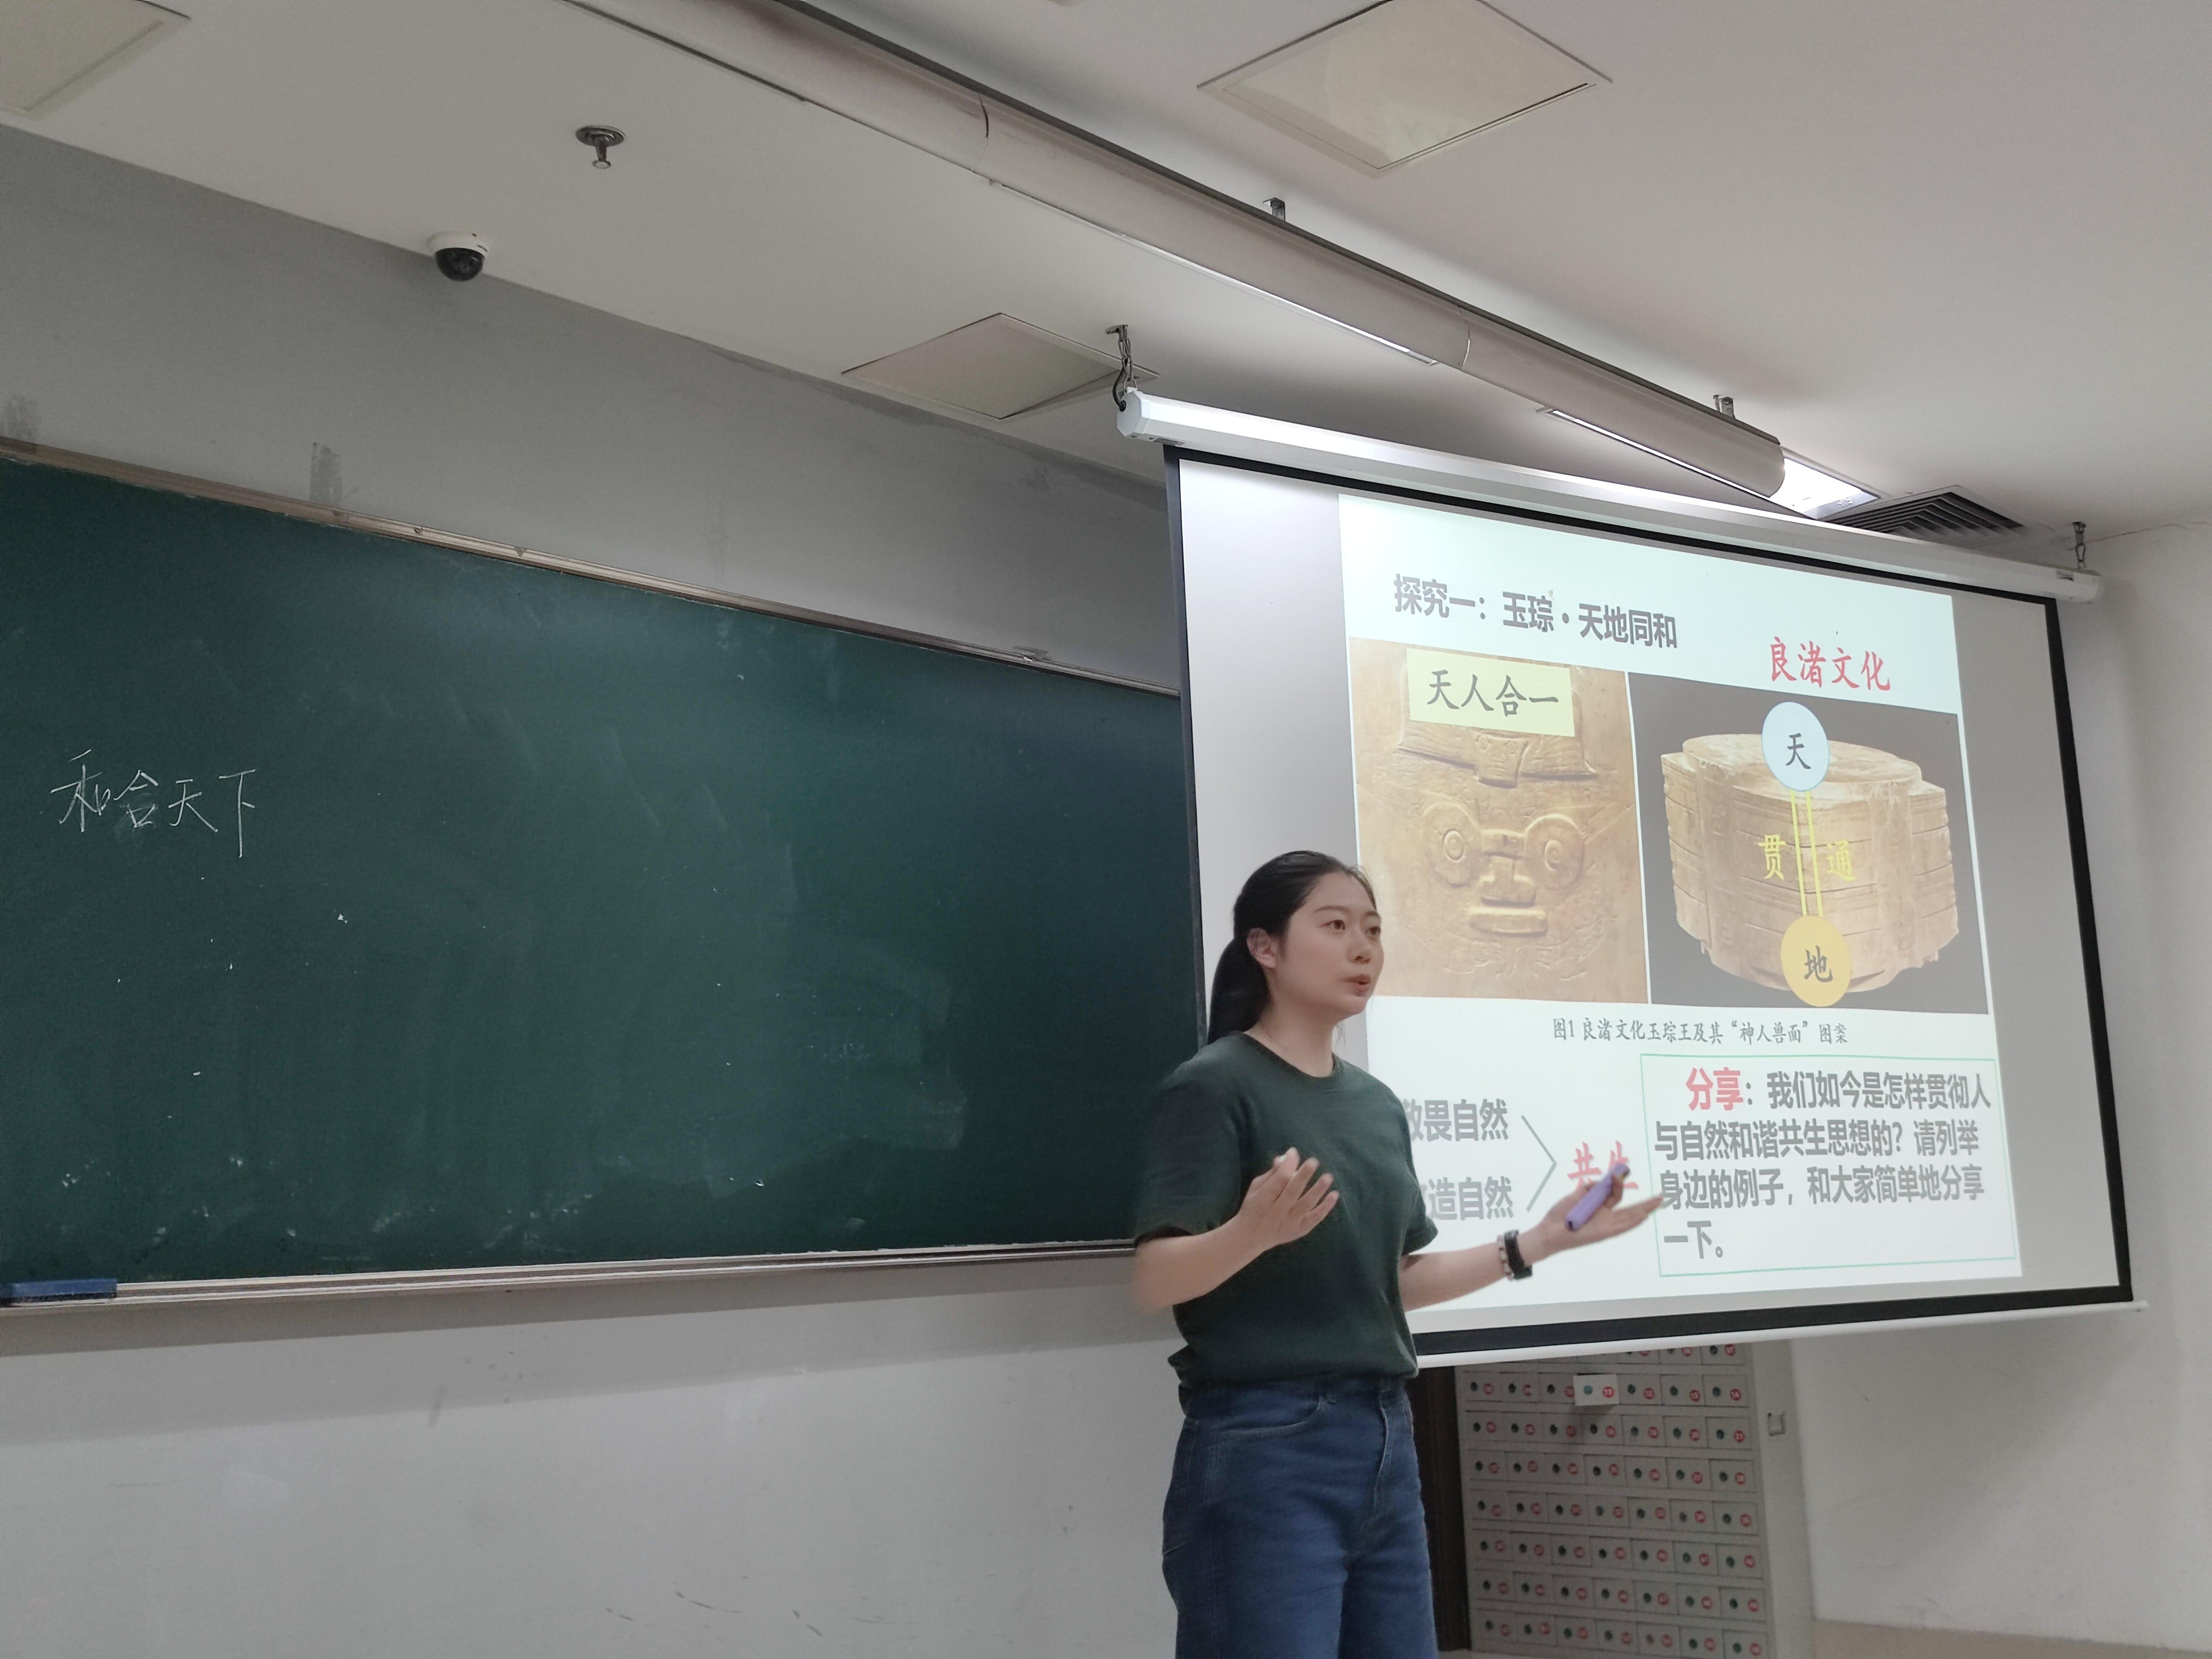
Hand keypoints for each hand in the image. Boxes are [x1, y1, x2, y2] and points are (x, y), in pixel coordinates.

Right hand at [1231, 1147, 1337, 1251]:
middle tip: (1314, 1161)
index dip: (1287, 1165)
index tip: (1294, 1152)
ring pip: (1305, 1206)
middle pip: (1292, 1192)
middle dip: (1303, 1176)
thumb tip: (1286, 1157)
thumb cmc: (1254, 1206)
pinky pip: (1314, 1219)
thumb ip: (1272, 1173)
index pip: (1277, 1181)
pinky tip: (1334, 1195)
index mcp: (1262, 1199)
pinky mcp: (1299, 1230)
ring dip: (1317, 1190)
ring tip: (1328, 1177)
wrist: (1252, 1237)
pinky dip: (1325, 1208)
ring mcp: (1289, 1223)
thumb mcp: (1256, 1187)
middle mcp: (1276, 1213)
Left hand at [1521, 1165, 1664, 1263]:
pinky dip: (1633, 1221)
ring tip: (1659, 1203)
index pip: (1616, 1196)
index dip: (1618, 1184)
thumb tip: (1601, 1182)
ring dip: (1645, 1209)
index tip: (1615, 1173)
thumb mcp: (1576, 1196)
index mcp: (1599, 1208)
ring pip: (1630, 1216)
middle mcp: (1606, 1217)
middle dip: (1646, 1203)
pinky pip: (1621, 1226)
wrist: (1550, 1229)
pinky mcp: (1604, 1233)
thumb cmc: (1560, 1215)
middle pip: (1630, 1208)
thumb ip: (1590, 1188)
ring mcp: (1606, 1225)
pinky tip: (1644, 1216)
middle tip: (1661, 1197)